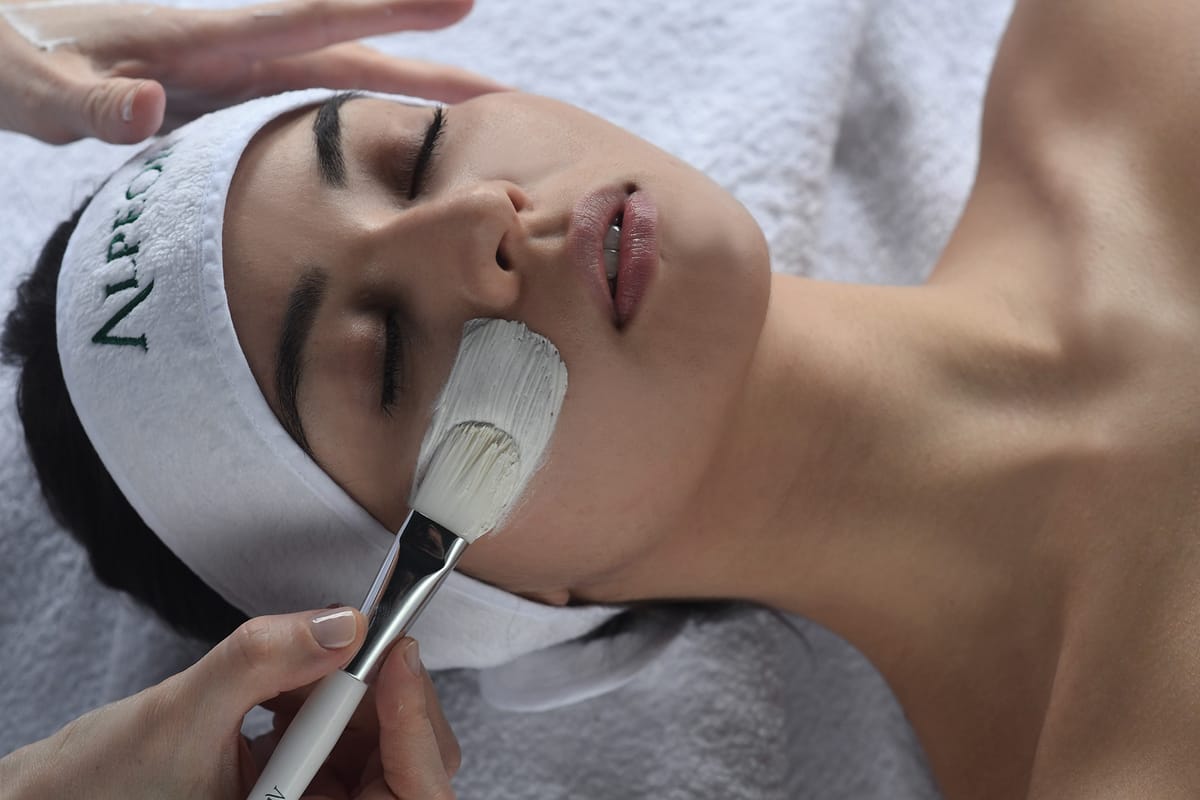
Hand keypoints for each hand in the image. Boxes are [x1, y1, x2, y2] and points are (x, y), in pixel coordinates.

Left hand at [0, 0, 506, 143]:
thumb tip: (153, 103)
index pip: (312, 19)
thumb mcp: (33, 90)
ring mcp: (231, 80)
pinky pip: (308, 116)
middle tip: (507, 100)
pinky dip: (356, 129)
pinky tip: (382, 160)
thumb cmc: (8, 67)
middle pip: (353, 57)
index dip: (388, 7)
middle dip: (432, 74)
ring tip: (469, 132)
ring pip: (338, 87)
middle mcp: (232, 54)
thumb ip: (87, 103)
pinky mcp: (222, 106)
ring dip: (406, 103)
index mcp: (203, 41)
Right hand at [0, 608, 460, 798]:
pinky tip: (281, 681)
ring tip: (292, 668)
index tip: (396, 656)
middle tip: (353, 641)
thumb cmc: (107, 781)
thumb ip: (260, 662)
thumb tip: (345, 623)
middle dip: (386, 697)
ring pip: (377, 738)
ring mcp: (315, 797)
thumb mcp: (180, 715)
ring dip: (348, 690)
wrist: (65, 796)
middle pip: (404, 762)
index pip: (412, 796)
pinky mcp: (302, 780)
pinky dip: (320, 692)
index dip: (418, 730)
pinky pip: (341, 730)